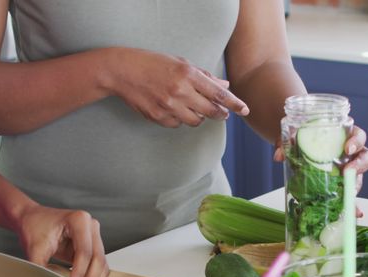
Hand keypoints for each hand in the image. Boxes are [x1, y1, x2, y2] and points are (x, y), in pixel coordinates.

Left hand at [16, 205, 107, 276]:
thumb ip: (39, 272)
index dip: (80, 273)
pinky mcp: (94, 249)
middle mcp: (92, 228)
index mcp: (80, 220)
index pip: (85, 251)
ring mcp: (96, 238)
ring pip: (102, 267)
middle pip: (98, 260)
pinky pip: (99, 269)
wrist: (32, 219)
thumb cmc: (34, 228)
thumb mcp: (34, 248)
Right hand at [107, 48, 248, 127]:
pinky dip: (180, 118)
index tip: (245, 110)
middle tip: (222, 113)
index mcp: (187, 74)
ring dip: (198, 115)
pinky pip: (178, 124)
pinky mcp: (158, 117)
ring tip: (190, 104)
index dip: (234, 103)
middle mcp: (179, 91)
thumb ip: (204, 76)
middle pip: (211, 111)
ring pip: (195, 120)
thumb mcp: (180, 62)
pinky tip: (172, 107)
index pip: (218, 93)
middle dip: (220, 113)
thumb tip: (225, 85)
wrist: (122, 71)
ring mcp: (168, 106)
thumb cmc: (153, 63)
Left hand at [272, 125, 367, 216]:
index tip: (348, 148)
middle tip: (349, 172)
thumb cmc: (303, 137)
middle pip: (364, 158)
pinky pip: (349, 194)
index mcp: (344, 136)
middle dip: (359, 166)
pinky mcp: (341, 184)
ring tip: (348, 194)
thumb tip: (279, 156)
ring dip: (355, 186)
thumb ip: (286, 142)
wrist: (297, 145)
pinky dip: (352, 205)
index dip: (357, 142)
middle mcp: (350, 153)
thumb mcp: (294, 135)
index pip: (358, 136)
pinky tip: (353, 214)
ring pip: (358, 177)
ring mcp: (347, 169)